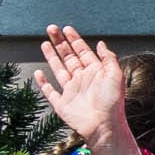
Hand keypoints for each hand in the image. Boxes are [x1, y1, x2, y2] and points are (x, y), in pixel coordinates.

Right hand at [36, 24, 129, 152]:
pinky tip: (38, 73)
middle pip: (68, 57)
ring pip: (58, 70)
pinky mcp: (62, 104)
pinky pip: (50, 92)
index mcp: (95, 73)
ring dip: (52, 56)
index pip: (82, 52)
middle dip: (60, 42)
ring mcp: (71, 92)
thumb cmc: (112, 103)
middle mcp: (82, 80)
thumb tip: (100, 43)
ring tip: (45, 43)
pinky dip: (43, 83)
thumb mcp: (116, 75)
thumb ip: (108, 58)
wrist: (103, 126)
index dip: (74, 40)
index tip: (66, 28)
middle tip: (51, 28)